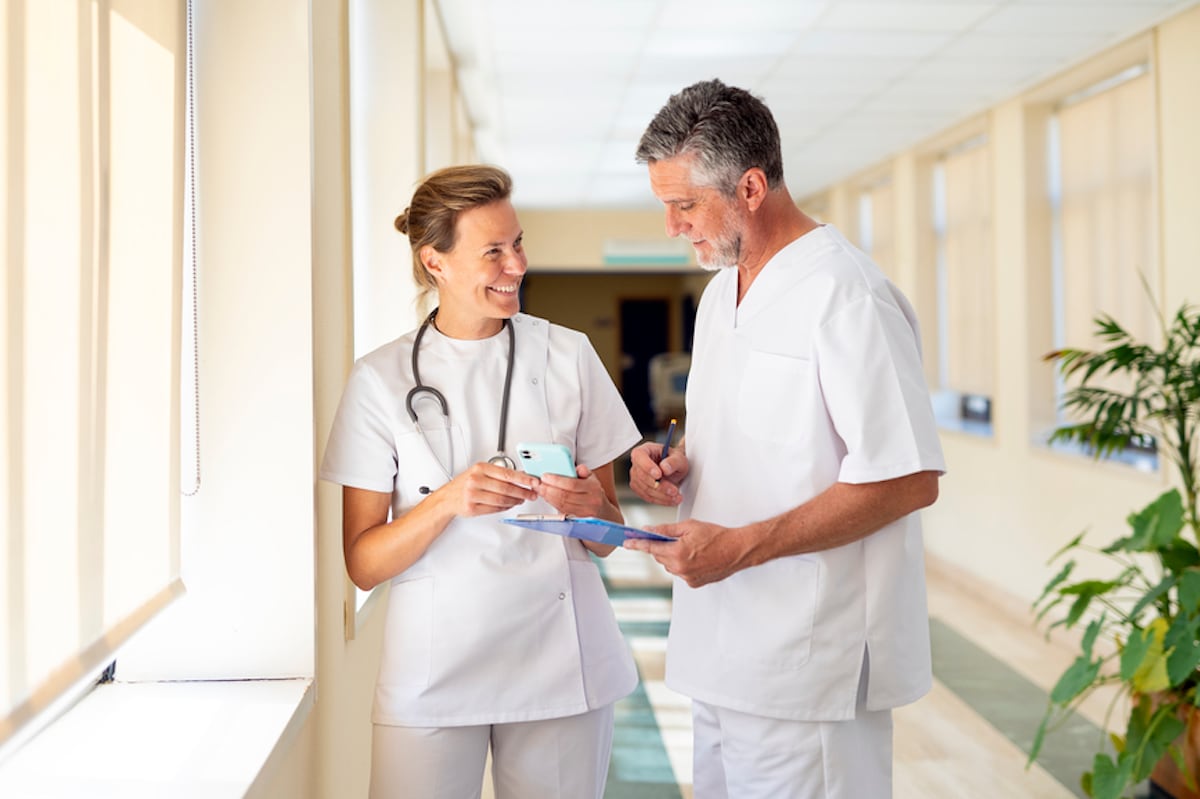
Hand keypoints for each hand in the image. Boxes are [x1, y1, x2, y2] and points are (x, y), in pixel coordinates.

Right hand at [439, 461, 538, 517]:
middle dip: (522, 492)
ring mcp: (472, 495)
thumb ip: (499, 473)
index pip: (507, 474)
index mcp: (479, 468)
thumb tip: (521, 475)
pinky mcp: (472, 508)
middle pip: (506, 488)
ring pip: (501, 500)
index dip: (523, 479)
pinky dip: (505, 508)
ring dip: (515, 501)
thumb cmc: (465, 483)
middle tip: (531, 494)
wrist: (448, 498)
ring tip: (521, 500)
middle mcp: (475, 480)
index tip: (533, 482)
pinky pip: (494, 509)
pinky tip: (509, 505)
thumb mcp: (480, 472)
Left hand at [537, 465, 610, 517]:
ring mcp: (584, 512)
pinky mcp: (577, 519)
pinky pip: (561, 510)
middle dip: (548, 489)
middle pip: (564, 496)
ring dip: (548, 496)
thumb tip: (576, 468)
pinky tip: (546, 496)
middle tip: (538, 483)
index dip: (557, 480)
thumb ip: (583, 471)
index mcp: (594, 488)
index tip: (545, 476)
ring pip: (561, 504)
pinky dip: (552, 503)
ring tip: (539, 489)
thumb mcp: (592, 478)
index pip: (572, 484)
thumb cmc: (594, 492)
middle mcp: (591, 501)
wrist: (603, 512)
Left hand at [623, 518, 746, 587]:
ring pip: (670, 566)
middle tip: (674, 539)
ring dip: (674, 557)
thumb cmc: (717, 536)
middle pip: (660, 557)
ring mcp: (687, 578)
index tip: (626, 543)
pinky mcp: (694, 583)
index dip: (637, 544)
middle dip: (663, 547)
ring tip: (691, 548)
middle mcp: (680, 568)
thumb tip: (650, 530)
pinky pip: (681, 572)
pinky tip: (696, 557)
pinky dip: (684, 565)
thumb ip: (667, 530)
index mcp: (678, 553)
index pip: (651, 548)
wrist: (737, 550)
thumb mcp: (689, 527)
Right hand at [628, 440, 687, 505]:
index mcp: (645, 450)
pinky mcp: (639, 489)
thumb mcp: (679, 458)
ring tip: (676, 496)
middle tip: (674, 490)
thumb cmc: (674, 461)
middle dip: (659, 486)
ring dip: (662, 495)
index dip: (647, 466)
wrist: (674, 471)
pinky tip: (671, 499)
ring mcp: (636, 476)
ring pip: (645, 489)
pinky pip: (647, 497)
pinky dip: (660, 500)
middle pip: (642, 476)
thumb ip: (673, 461)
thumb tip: (664, 468)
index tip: (659, 475)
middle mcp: (638, 463)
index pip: (639, 456)